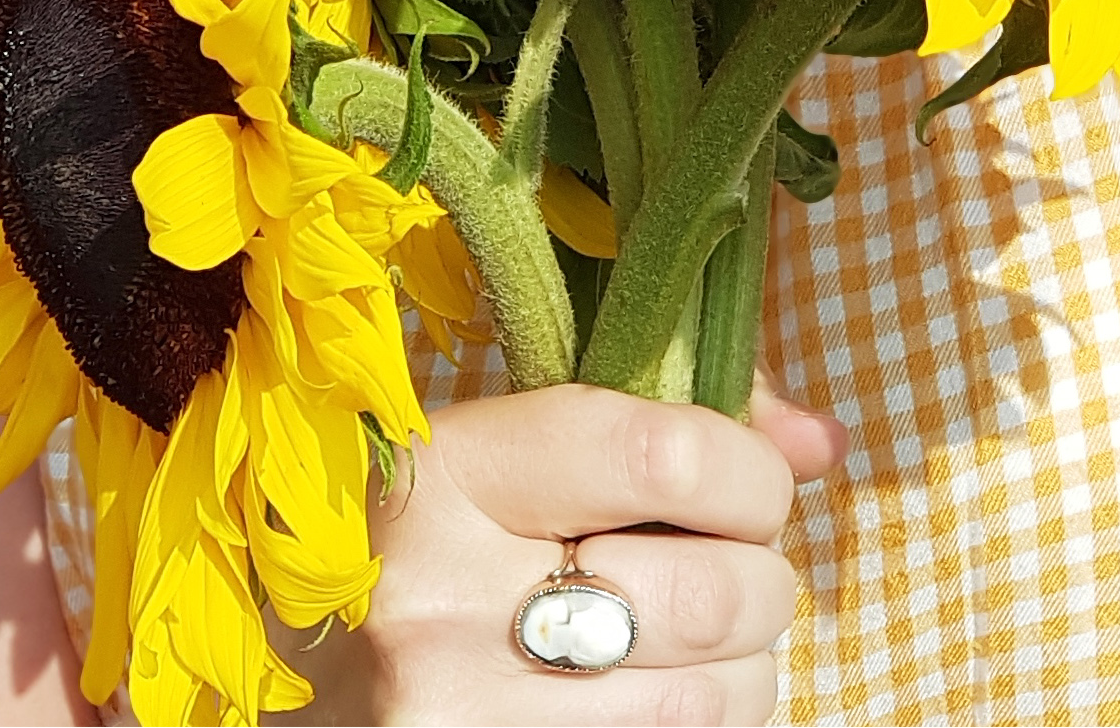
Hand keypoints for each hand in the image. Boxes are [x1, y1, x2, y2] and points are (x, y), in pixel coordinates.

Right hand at [290, 379, 848, 724]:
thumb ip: (663, 422)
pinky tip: (664, 699)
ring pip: (706, 705)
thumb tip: (824, 442)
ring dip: (747, 671)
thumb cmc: (418, 547)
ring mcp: (459, 723)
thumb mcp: (501, 454)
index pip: (661, 455)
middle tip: (741, 572)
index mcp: (442, 477)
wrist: (294, 682)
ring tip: (711, 643)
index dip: (748, 471)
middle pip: (704, 596)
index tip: (752, 483)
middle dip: (761, 582)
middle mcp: (440, 609)